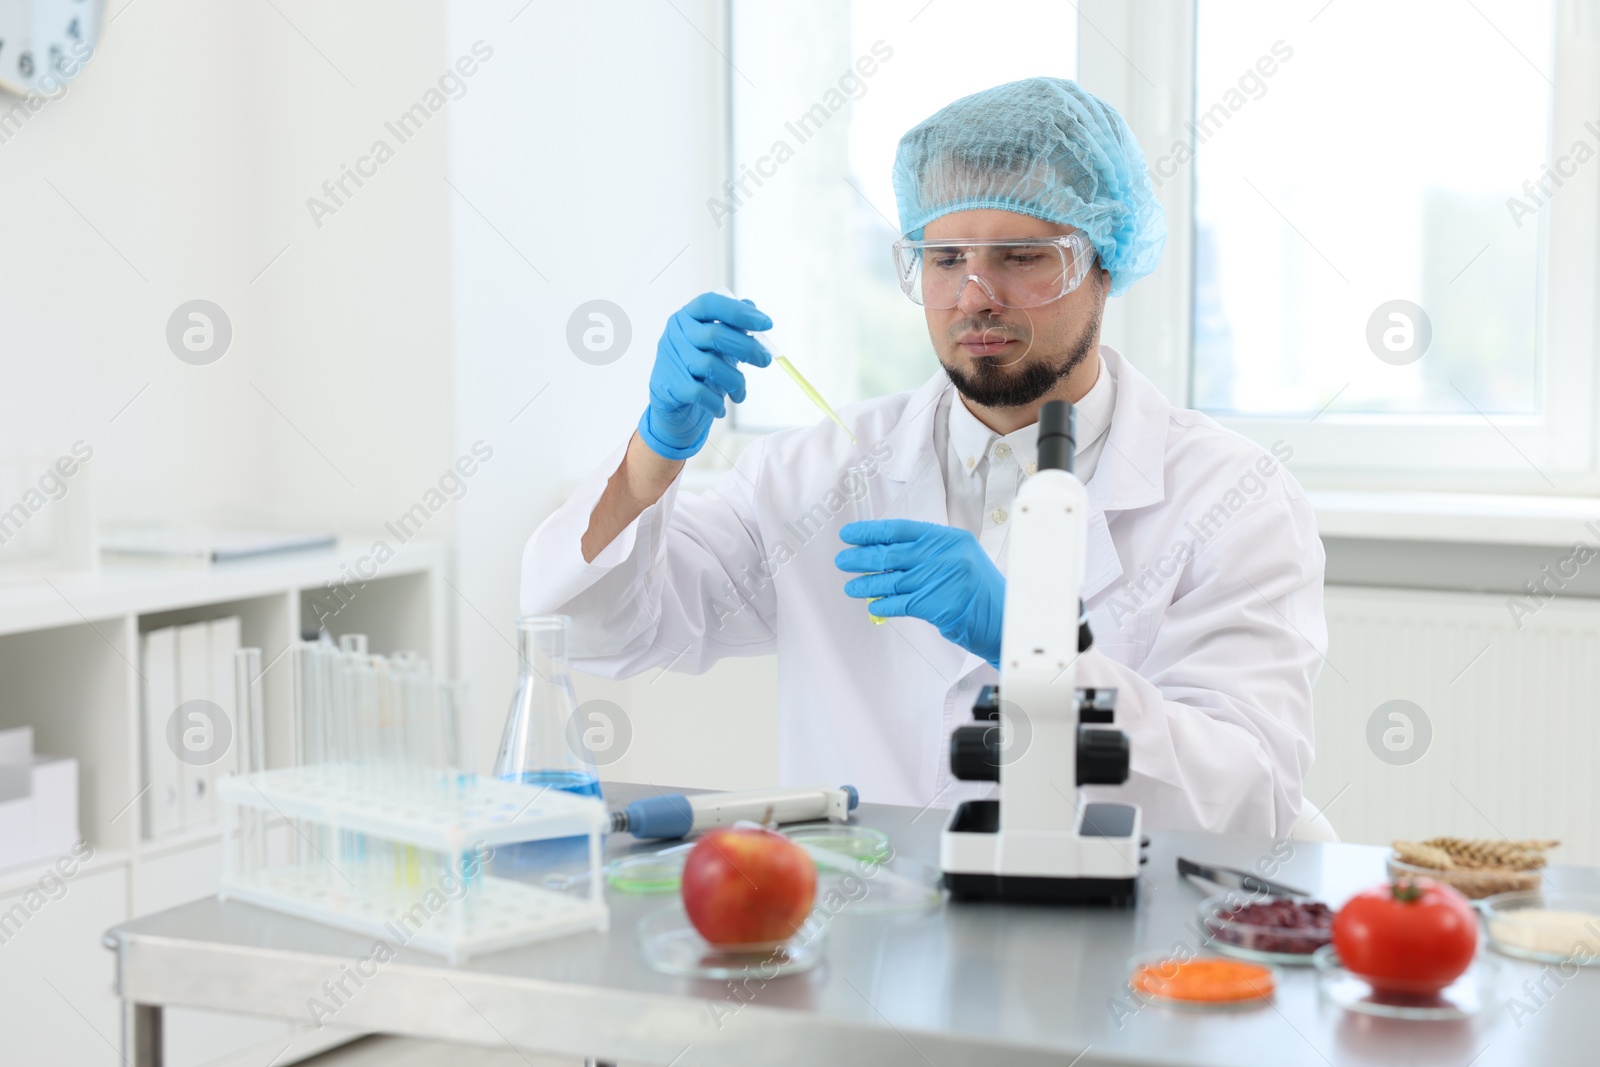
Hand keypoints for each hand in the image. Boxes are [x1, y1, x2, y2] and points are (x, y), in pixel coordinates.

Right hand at [637, 292, 772, 459]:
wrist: (674, 408)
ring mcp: (668, 359)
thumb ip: (732, 327)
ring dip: (735, 382)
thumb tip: (752, 305)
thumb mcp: (717, 348)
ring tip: (740, 393)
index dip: (739, 312)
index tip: (767, 324)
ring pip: (710, 366)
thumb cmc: (699, 372)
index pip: (711, 304)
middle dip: (747, 348)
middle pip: (715, 334)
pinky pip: (700, 392)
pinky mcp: (667, 385)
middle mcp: (675, 333)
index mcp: (687, 317)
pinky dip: (716, 403)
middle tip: (765, 361)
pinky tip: (721, 408)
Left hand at [835, 519, 1005, 666]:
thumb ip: (929, 554)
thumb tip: (888, 555)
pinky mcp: (936, 604)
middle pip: (891, 553)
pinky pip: (899, 603)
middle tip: (842, 560)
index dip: (871, 531)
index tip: (850, 534)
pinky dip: (882, 605)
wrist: (1005, 619)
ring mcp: (940, 579)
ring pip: (891, 580)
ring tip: (851, 586)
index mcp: (949, 538)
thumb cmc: (981, 592)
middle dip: (861, 557)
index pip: (901, 529)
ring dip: (866, 584)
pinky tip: (872, 605)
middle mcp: (944, 555)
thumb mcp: (960, 560)